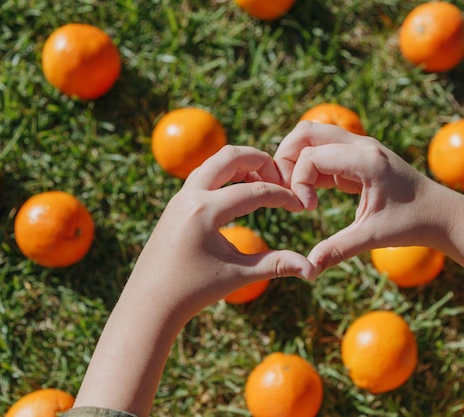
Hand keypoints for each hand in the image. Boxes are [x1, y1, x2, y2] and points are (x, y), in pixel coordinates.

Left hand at [74, 145, 316, 416]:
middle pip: (230, 157)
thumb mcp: (239, 275)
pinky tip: (242, 193)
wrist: (149, 304)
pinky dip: (227, 176)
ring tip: (265, 183)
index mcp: (206, 211)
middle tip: (282, 178)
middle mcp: (190, 196)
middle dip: (261, 161)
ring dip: (242, 166)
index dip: (283, 196)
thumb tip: (313, 269)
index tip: (302, 205)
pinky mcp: (176, 204)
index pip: (255, 191)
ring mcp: (180, 198)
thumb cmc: (194, 292)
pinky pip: (205, 176)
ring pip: (215, 163)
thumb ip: (277, 264)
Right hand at [274, 121, 452, 271]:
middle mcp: (362, 145)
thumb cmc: (412, 223)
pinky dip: (312, 168)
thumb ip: (338, 249)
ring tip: (298, 193)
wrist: (441, 214)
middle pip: (307, 131)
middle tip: (286, 189)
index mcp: (365, 160)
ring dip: (299, 161)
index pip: (311, 156)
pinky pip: (327, 151)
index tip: (306, 210)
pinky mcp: (361, 156)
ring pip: (315, 137)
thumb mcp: (373, 237)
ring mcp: (362, 147)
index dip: (298, 182)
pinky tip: (313, 194)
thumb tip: (308, 269)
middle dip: (287, 158)